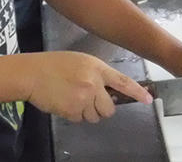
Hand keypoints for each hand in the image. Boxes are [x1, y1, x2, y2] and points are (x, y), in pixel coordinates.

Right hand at [23, 51, 151, 122]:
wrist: (32, 74)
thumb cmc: (56, 65)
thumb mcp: (82, 62)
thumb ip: (97, 74)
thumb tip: (109, 91)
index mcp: (97, 68)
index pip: (123, 82)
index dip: (137, 92)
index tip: (148, 99)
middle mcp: (94, 83)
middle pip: (110, 108)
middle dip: (101, 108)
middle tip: (88, 100)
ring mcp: (84, 98)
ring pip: (95, 116)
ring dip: (87, 112)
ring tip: (72, 98)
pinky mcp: (73, 110)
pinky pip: (80, 119)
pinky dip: (73, 114)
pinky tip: (64, 102)